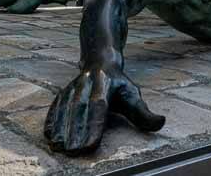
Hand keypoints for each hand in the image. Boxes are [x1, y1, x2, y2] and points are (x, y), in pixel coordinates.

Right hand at [45, 65, 164, 154]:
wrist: (100, 59)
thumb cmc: (119, 84)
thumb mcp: (133, 94)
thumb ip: (144, 112)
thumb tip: (161, 123)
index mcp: (107, 83)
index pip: (99, 106)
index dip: (94, 125)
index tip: (90, 145)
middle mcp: (88, 83)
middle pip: (80, 108)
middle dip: (75, 131)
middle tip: (72, 152)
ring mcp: (74, 85)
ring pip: (65, 106)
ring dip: (61, 127)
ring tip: (59, 147)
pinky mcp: (64, 90)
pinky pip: (56, 105)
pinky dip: (51, 120)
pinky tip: (49, 136)